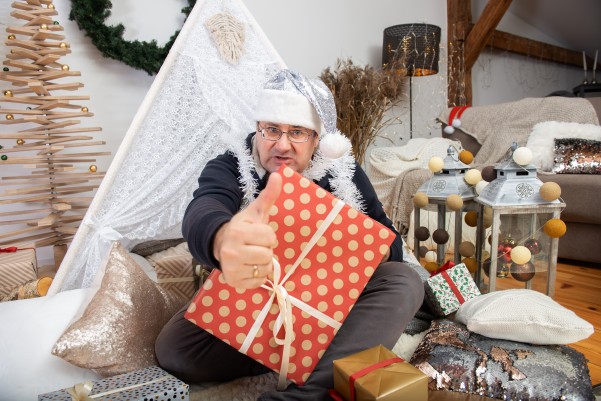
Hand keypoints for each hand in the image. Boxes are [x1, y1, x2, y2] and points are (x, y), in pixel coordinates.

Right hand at [213, 172, 281, 288]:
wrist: (221, 244)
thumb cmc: (243, 228)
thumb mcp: (255, 212)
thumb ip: (268, 195)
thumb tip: (279, 175)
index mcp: (238, 231)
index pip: (269, 237)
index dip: (268, 236)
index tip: (259, 235)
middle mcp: (231, 251)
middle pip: (268, 255)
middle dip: (266, 250)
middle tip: (256, 246)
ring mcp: (231, 268)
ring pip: (265, 269)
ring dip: (263, 264)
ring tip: (252, 256)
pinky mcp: (234, 282)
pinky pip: (258, 282)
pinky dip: (257, 276)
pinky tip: (248, 267)